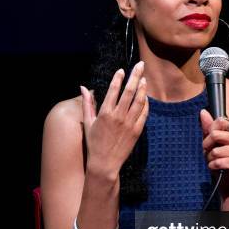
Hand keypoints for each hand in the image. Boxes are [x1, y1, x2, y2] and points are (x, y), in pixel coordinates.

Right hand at [80, 61, 148, 179]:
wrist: (104, 163)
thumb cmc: (94, 143)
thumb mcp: (88, 123)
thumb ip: (87, 103)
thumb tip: (82, 87)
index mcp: (105, 113)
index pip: (114, 90)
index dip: (118, 78)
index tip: (122, 70)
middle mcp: (118, 116)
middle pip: (130, 91)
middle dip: (136, 75)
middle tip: (140, 65)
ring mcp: (129, 123)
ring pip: (139, 101)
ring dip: (143, 88)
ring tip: (144, 79)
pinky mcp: (137, 131)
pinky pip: (144, 113)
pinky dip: (146, 104)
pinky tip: (145, 97)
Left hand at [200, 109, 228, 197]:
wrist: (224, 178)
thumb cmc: (218, 157)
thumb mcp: (210, 141)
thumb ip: (207, 127)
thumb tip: (203, 112)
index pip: (220, 121)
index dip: (210, 131)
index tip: (209, 139)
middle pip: (215, 134)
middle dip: (207, 145)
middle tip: (209, 151)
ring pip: (216, 151)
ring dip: (210, 158)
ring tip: (214, 160)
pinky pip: (219, 162)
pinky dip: (213, 166)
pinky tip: (216, 167)